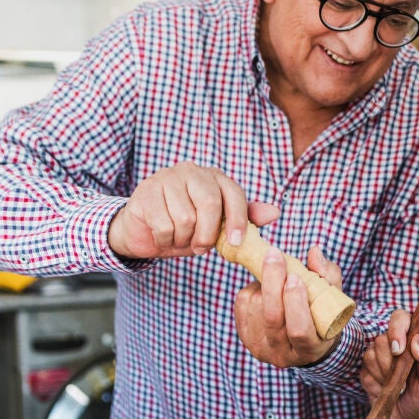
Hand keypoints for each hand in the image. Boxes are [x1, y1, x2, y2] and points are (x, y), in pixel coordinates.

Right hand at [107, 162, 278, 258]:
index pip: (233, 194)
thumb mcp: (217, 226)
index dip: (238, 220)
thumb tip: (274, 212)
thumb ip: (243, 218)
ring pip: (186, 218)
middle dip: (207, 234)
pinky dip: (165, 240)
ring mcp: (167, 178)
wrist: (144, 230)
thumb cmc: (185, 227)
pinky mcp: (147, 191)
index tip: (236, 242)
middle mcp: (192, 171)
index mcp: (214, 177)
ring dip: (183, 239)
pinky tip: (162, 236)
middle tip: (201, 248)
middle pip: (210, 204)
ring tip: (178, 238)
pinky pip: (164, 225)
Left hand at [234, 245, 343, 367]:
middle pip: (272, 318)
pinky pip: (243, 304)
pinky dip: (252, 287)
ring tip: (277, 274)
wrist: (303, 340)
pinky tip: (265, 286)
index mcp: (310, 349)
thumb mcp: (333, 300)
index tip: (295, 276)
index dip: (295, 302)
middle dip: (273, 283)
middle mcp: (283, 354)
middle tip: (275, 255)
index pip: (299, 330)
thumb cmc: (322, 316)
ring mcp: (261, 348)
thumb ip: (328, 276)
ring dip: (264, 283)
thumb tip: (314, 253)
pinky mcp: (245, 337)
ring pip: (256, 307)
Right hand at [361, 309, 418, 418]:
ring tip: (395, 385)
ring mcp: (379, 358)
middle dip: (390, 361)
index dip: (397, 328)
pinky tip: (384, 390)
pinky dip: (375, 383)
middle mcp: (395, 345)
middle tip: (401, 377)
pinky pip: (364, 370)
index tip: (399, 349)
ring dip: (383, 373)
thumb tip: (418, 339)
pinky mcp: (367, 372)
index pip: (401, 318)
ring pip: (370, 353)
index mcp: (413, 341)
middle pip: (382, 338)